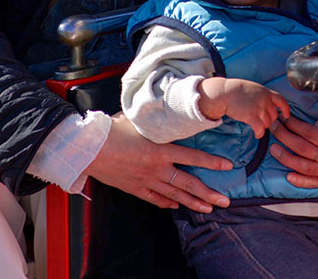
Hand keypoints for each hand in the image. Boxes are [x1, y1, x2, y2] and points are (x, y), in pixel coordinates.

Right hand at [84, 114, 231, 212]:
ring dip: (193, 202)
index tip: (228, 166)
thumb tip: (165, 109)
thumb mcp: (138, 120)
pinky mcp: (134, 188)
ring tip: (208, 209)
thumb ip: (155, 120)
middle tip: (225, 201)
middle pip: (188, 183)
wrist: (89, 148)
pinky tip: (177, 206)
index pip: (193, 156)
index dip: (212, 162)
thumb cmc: (111, 130)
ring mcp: (146, 181)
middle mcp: (157, 168)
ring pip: (175, 195)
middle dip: (209, 193)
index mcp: (160, 149)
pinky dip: (167, 203)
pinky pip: (155, 199)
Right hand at [198, 77, 290, 137]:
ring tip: (257, 127)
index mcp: (266, 92)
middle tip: (262, 122)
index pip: (281, 100)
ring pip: (268, 123)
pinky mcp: (251, 116)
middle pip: (274, 115)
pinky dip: (259, 134)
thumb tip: (266, 102)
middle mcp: (264, 100)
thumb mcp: (253, 88)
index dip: (285, 109)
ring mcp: (258, 108)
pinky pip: (260, 129)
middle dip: (269, 120)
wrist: (225, 92)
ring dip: (263, 127)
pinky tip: (257, 135)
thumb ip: (262, 95)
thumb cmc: (236, 90)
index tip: (286, 115)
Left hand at [270, 107, 317, 188]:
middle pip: (303, 149)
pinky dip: (300, 181)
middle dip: (285, 137)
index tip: (284, 117)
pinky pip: (312, 183)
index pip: (310, 134)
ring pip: (303, 167)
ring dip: (285, 158)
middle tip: (273, 126)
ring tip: (273, 148)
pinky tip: (288, 177)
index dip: (295, 125)